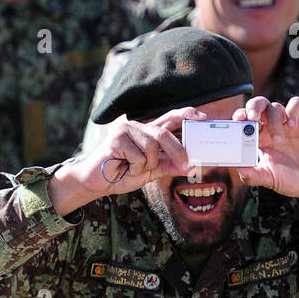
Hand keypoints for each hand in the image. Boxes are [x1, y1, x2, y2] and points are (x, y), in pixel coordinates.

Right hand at [48, 108, 193, 215]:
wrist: (96, 183)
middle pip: (164, 134)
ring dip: (146, 165)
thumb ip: (169, 166)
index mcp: (146, 132)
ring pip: (151, 147)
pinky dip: (134, 167)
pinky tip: (122, 168)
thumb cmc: (121, 174)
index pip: (169, 118)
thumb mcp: (151, 172)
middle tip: (187, 166)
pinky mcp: (116, 138)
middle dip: (178, 152)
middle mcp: (137, 127)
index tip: (202, 117)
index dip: (186, 114)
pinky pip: (138, 156)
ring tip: (133, 169)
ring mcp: (125, 130)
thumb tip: (192, 166)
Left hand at [232, 96, 298, 207]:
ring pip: (275, 107)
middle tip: (252, 118)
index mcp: (258, 138)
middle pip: (258, 105)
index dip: (239, 117)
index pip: (244, 120)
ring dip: (274, 120)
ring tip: (279, 140)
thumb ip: (252, 175)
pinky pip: (297, 103)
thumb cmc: (288, 180)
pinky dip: (292, 110)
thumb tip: (238, 168)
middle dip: (252, 108)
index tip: (236, 122)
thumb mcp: (267, 179)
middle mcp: (271, 128)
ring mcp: (288, 123)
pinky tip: (292, 126)